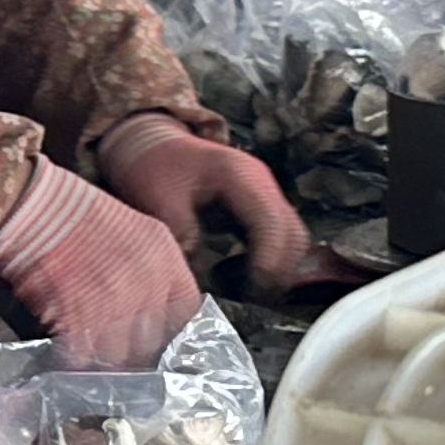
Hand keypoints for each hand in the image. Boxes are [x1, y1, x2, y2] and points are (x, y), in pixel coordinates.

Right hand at [0, 159, 198, 364]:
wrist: (34, 207)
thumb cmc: (74, 210)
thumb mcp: (133, 229)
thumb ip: (149, 267)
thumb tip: (145, 305)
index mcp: (164, 258)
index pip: (187, 312)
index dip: (170, 330)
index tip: (155, 338)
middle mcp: (147, 285)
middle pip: (153, 342)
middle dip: (135, 353)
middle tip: (118, 357)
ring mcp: (115, 306)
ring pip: (119, 359)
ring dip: (104, 364)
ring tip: (90, 363)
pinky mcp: (81, 321)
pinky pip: (83, 359)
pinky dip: (73, 364)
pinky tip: (65, 358)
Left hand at [97, 113, 310, 294]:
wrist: (152, 143)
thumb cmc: (153, 166)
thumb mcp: (157, 198)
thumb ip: (181, 232)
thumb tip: (199, 275)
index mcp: (240, 175)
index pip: (271, 222)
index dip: (269, 260)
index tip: (255, 291)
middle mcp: (262, 183)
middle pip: (293, 234)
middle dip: (278, 272)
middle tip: (250, 301)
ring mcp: (265, 194)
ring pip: (293, 239)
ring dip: (277, 269)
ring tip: (242, 292)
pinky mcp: (259, 207)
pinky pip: (279, 238)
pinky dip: (268, 261)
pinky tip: (236, 277)